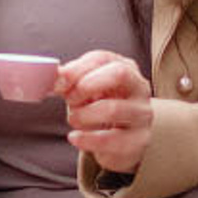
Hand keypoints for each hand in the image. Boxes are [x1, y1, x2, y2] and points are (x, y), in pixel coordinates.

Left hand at [57, 48, 153, 173]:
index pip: (102, 58)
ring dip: (84, 114)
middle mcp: (138, 87)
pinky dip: (88, 139)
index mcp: (124, 67)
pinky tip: (75, 137)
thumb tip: (55, 78)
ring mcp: (142, 113)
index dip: (77, 69)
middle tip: (70, 99)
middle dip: (86, 86)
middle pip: (118, 74)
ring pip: (113, 109)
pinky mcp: (139, 139)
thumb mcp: (87, 89)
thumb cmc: (102, 106)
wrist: (123, 139)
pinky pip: (112, 139)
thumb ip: (71, 81)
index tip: (59, 82)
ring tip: (74, 119)